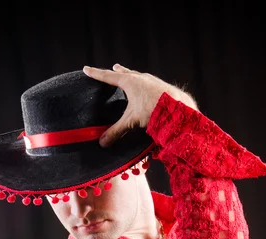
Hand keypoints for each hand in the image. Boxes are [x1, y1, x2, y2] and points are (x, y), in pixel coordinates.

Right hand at [82, 63, 197, 146]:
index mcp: (129, 82)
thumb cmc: (154, 110)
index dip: (96, 74)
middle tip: (113, 68)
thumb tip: (103, 142)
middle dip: (118, 72)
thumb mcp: (132, 121)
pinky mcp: (161, 86)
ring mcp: (152, 81)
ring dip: (132, 76)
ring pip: (138, 77)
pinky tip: (147, 89)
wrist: (178, 107)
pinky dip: (144, 84)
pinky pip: (148, 83)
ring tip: (130, 75)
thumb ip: (117, 131)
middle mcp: (140, 78)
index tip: (86, 69)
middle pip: (125, 73)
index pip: (108, 77)